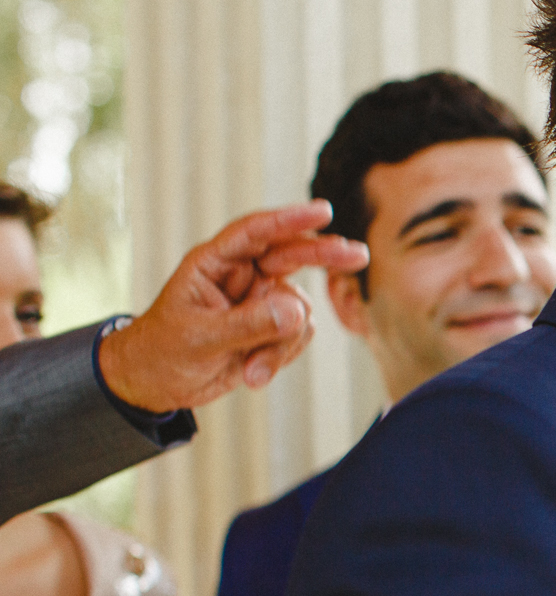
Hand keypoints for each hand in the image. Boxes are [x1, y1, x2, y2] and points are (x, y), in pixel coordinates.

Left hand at [97, 201, 367, 411]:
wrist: (157, 384)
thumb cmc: (163, 351)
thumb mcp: (202, 338)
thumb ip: (250, 324)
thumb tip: (299, 312)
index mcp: (214, 263)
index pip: (255, 233)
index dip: (289, 219)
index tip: (324, 211)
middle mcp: (241, 277)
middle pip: (292, 256)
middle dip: (324, 257)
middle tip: (359, 255)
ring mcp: (258, 303)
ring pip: (298, 312)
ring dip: (282, 345)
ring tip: (253, 372)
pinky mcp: (270, 329)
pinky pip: (296, 337)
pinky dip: (280, 359)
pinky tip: (253, 375)